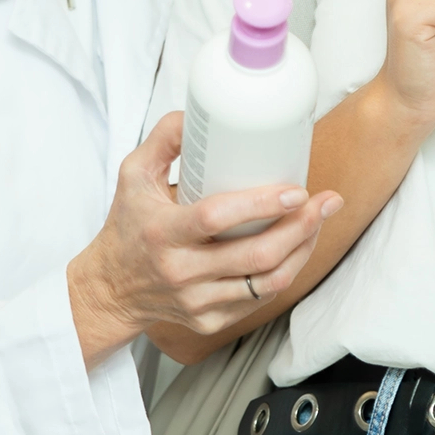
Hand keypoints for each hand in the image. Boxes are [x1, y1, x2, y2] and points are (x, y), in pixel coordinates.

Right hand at [67, 111, 342, 365]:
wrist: (110, 288)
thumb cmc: (127, 226)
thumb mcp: (133, 175)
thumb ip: (164, 139)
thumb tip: (197, 113)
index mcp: (162, 232)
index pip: (216, 219)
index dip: (261, 205)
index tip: (296, 190)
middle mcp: (180, 272)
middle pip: (256, 256)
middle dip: (301, 227)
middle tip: (325, 202)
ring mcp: (196, 301)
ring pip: (267, 282)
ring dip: (303, 250)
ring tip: (319, 221)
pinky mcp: (209, 321)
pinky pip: (259, 300)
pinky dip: (286, 272)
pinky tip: (298, 248)